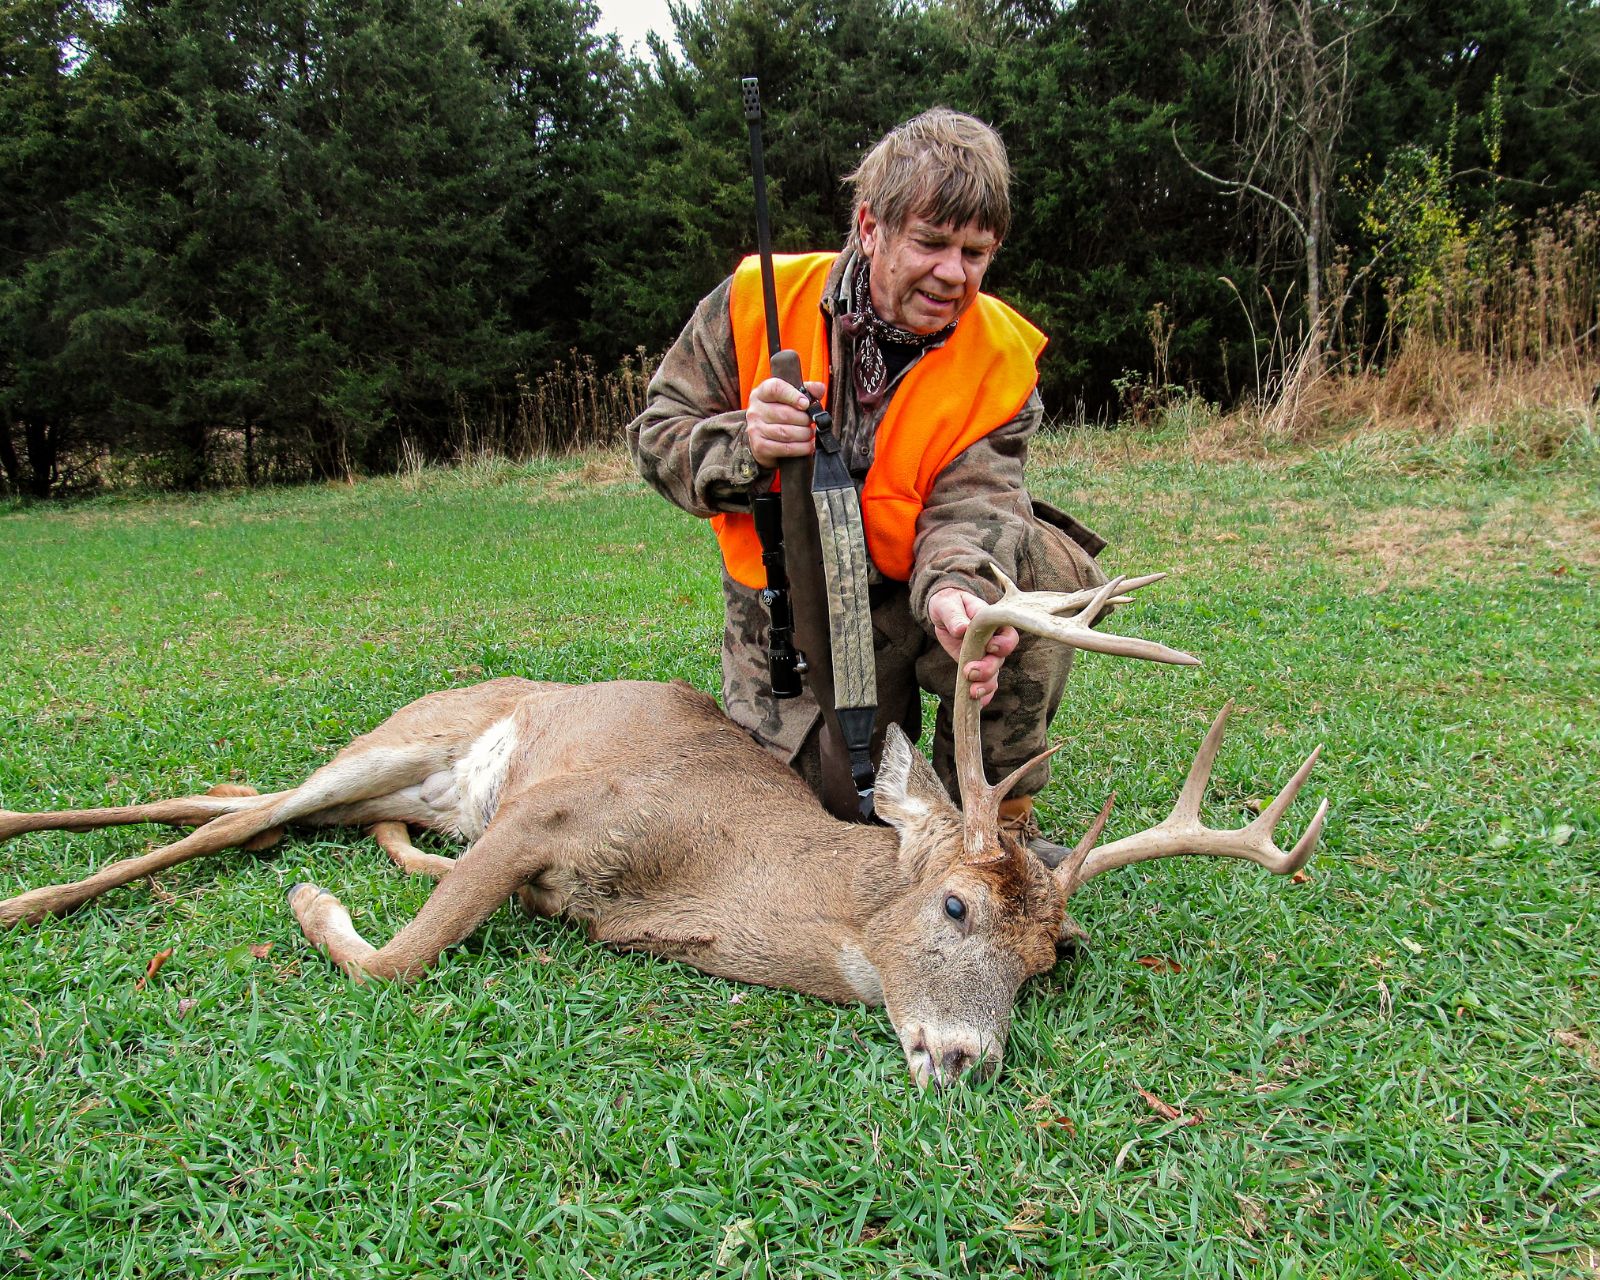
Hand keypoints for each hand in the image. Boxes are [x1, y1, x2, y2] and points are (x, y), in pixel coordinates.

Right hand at [746, 377, 825, 468]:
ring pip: (786, 432)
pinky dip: (801, 448)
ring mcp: (756, 430)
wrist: (764, 438)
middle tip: (812, 422)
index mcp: (761, 394)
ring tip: (810, 433)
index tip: (806, 403)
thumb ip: (807, 390)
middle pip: (785, 414)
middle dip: (804, 419)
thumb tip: (819, 388)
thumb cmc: (781, 414)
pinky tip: (808, 445)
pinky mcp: (760, 448)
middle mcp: (755, 411)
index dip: (793, 395)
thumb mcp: (791, 398)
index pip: (775, 389)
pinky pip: (786, 448)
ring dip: (804, 434)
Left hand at [928, 587, 1016, 706]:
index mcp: (994, 624)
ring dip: (985, 686)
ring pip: (993, 676)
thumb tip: (962, 629)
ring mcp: (985, 656)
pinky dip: (983, 696)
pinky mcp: (976, 667)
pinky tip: (977, 705)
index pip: (1008, 636)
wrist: (944, 612)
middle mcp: (994, 642)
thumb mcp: (948, 604)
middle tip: (970, 672)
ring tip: (971, 692)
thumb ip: (955, 616)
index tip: (989, 647)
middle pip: (1000, 660)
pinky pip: (984, 684)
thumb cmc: (950, 602)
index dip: (1003, 644)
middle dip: (988, 669)